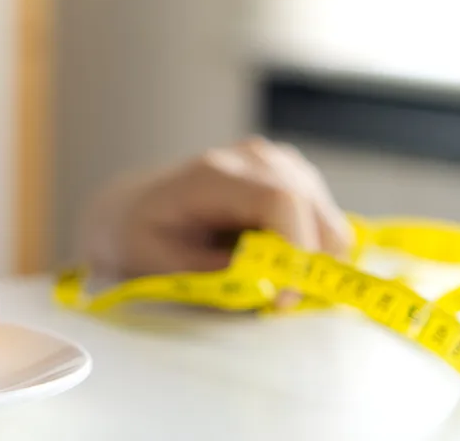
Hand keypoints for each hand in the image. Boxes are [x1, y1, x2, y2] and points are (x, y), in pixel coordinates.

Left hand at [75, 136, 353, 280]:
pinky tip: (272, 259)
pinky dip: (310, 248)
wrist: (131, 210)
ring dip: (310, 258)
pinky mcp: (290, 175)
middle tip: (276, 301)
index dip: (297, 252)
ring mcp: (276, 161)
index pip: (282, 201)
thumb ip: (222, 276)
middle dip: (308, 264)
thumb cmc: (142, 238)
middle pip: (314, 209)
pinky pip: (322, 219)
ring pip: (327, 218)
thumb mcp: (167, 267)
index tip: (283, 300)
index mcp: (213, 175)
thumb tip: (276, 287)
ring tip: (266, 278)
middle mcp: (252, 158)